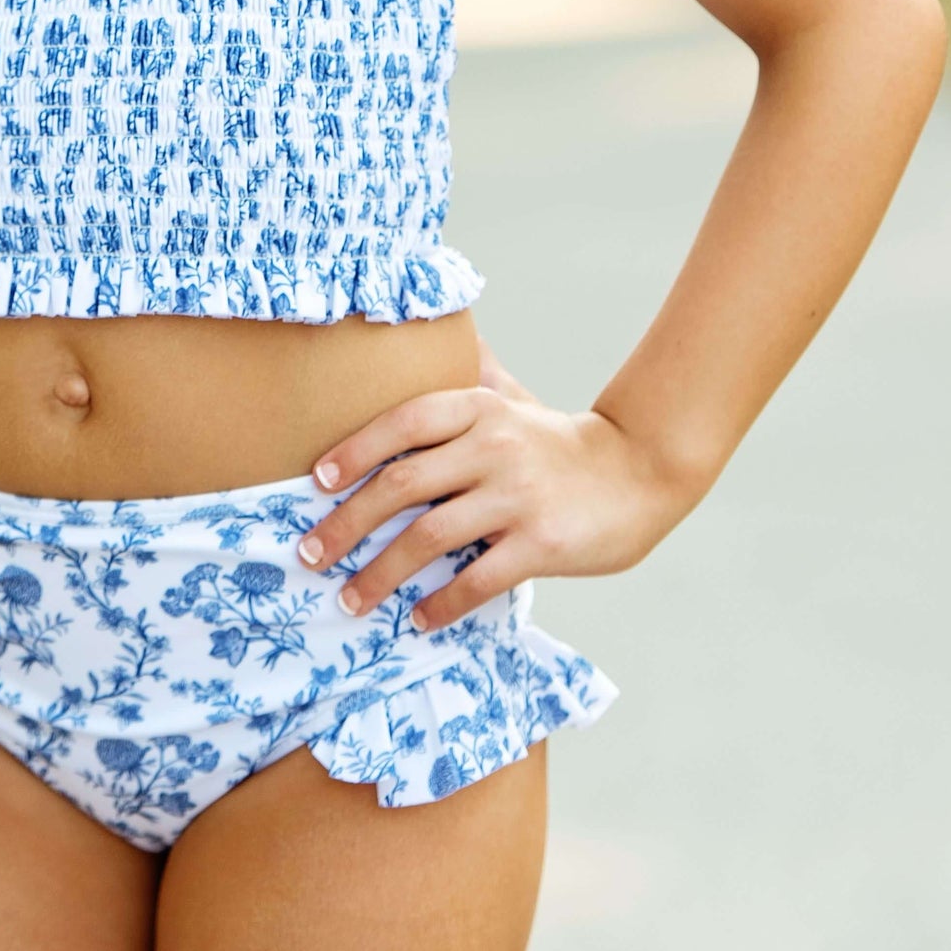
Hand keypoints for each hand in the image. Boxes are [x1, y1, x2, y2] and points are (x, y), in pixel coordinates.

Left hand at [296, 339, 695, 632]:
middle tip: (311, 552)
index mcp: (480, 409)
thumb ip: (471, 377)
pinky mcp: (540, 545)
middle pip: (402, 484)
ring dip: (380, 574)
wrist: (638, 473)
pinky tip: (417, 618)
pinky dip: (440, 604)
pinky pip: (476, 580)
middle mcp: (493, 447)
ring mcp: (517, 497)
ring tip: (351, 598)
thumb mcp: (514, 401)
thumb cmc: (559, 444)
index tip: (317, 482)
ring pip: (429, 538)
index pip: (403, 422)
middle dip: (348, 522)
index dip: (354, 450)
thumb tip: (433, 333)